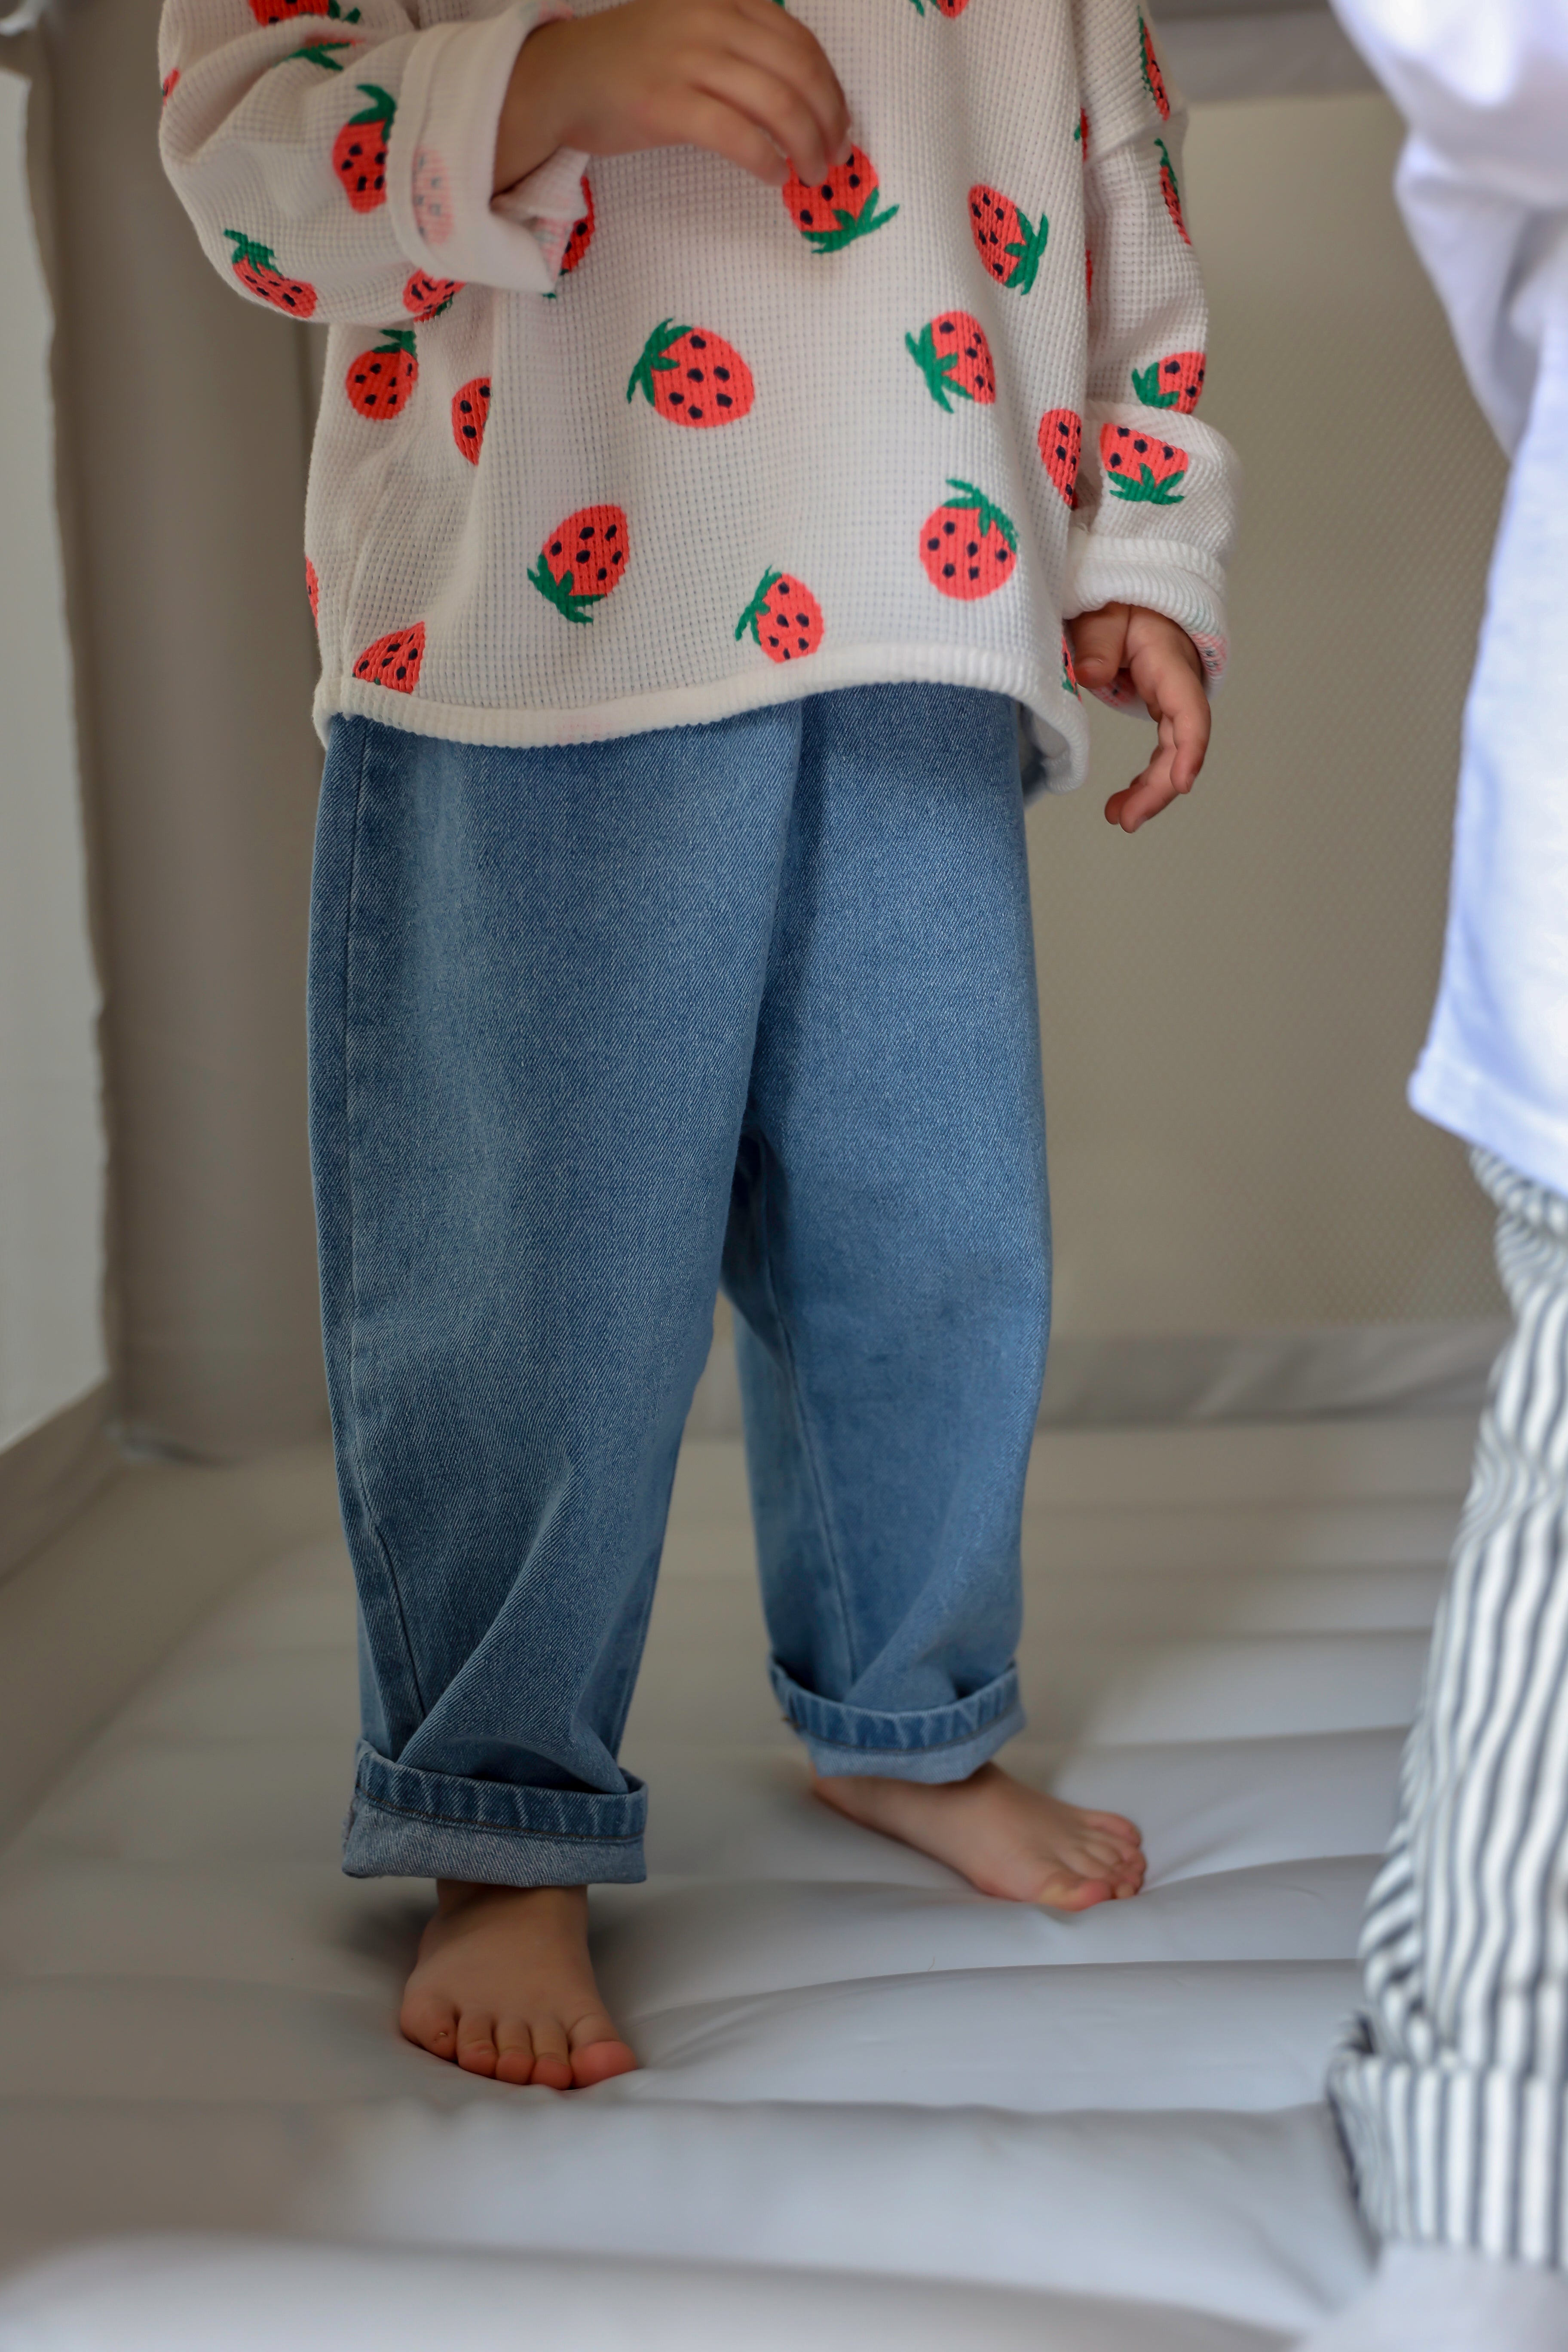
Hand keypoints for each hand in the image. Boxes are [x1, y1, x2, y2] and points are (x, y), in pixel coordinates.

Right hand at [493, 0, 850, 195]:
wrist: (559, 78)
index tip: (839, 124)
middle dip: (828, 121)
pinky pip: (737, 136)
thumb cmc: (628, 64)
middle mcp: (711, 21)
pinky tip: (773, 176)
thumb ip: (740, 46)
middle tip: (834, 157)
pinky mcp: (666, 104)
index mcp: (724, 0)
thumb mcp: (692, 31)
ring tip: (811, 174)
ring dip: (806, 146)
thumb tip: (796, 92)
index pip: (801, 42)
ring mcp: (688, 60)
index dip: (831, 88)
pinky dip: (766, 160)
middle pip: (798, 74)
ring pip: (777, 105)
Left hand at [1070, 603, 1210, 833]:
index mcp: (1169, 661)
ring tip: (1118, 816)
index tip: (1182, 784)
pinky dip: (1145, 777)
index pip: (1189, 709)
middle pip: (1181, 743)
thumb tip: (1091, 674)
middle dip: (1159, 786)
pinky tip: (1125, 800)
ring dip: (1150, 790)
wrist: (1133, 594)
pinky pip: (1161, 749)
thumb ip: (1098, 641)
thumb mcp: (1104, 612)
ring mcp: (1171, 698)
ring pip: (1171, 753)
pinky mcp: (1160, 706)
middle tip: (1126, 819)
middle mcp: (1179, 684)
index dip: (1190, 748)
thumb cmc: (1121, 599)